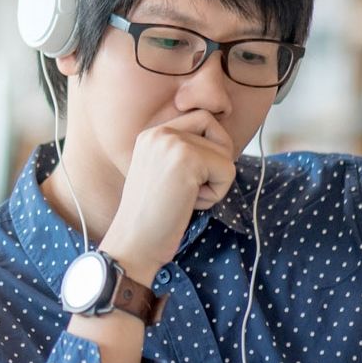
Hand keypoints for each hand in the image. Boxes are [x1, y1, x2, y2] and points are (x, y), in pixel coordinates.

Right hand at [102, 110, 237, 279]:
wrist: (134, 244)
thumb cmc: (153, 218)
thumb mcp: (164, 174)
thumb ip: (186, 153)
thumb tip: (225, 143)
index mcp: (151, 134)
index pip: (201, 119)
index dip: (208, 148)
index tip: (192, 176)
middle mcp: (159, 131)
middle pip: (215, 128)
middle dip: (215, 160)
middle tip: (192, 188)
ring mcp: (171, 143)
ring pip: (225, 151)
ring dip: (215, 181)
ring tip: (186, 197)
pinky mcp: (186, 159)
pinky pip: (227, 171)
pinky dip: (215, 194)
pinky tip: (188, 204)